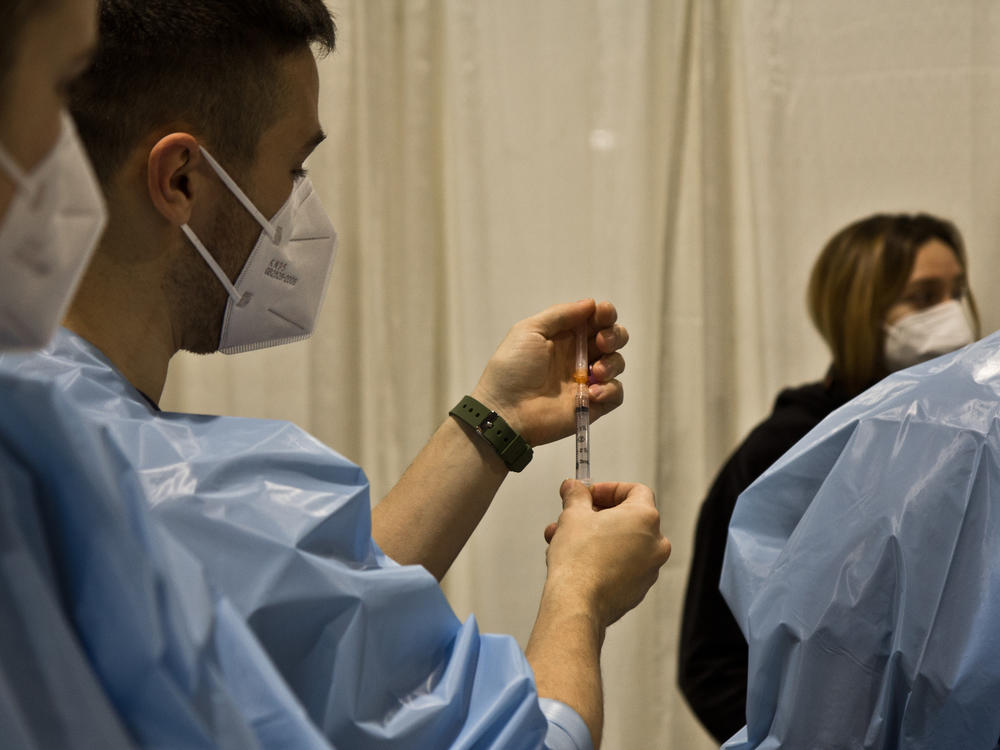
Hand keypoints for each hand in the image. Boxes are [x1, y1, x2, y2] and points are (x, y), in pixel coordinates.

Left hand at [470, 299, 627, 446]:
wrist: (506, 410)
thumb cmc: (512, 368)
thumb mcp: (529, 331)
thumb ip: (560, 315)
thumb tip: (591, 303)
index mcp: (565, 337)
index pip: (595, 320)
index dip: (605, 314)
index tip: (604, 314)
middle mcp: (579, 356)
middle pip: (613, 338)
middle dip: (615, 335)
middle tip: (601, 343)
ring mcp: (587, 381)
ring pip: (617, 363)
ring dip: (612, 363)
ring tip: (594, 372)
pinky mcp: (592, 405)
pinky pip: (616, 393)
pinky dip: (610, 390)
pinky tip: (591, 393)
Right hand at [543, 480, 670, 627]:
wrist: (577, 603)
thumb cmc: (579, 560)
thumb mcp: (573, 515)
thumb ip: (576, 495)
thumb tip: (574, 488)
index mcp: (646, 518)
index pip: (635, 490)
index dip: (608, 489)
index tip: (588, 495)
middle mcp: (655, 543)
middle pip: (627, 518)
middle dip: (596, 515)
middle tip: (574, 517)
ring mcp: (649, 569)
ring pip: (622, 543)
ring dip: (595, 537)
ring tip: (565, 540)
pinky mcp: (638, 589)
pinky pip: (622, 565)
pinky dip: (603, 559)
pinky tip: (577, 561)